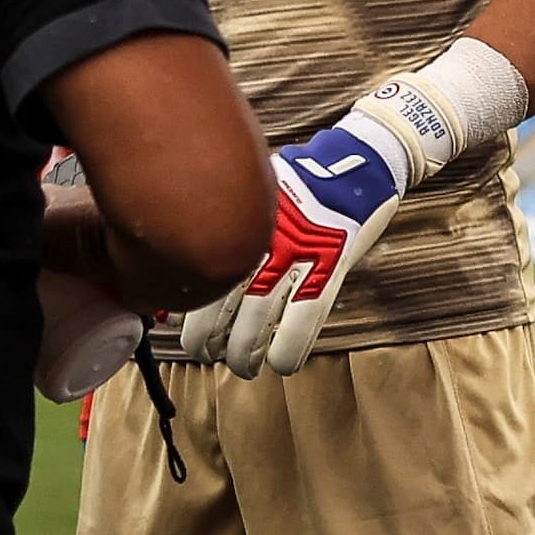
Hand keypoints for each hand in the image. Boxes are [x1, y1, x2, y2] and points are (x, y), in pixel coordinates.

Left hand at [180, 114, 407, 375]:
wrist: (352, 167)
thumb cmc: (299, 181)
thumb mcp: (251, 198)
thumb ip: (226, 228)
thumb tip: (183, 257)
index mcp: (236, 228)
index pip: (199, 282)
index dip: (187, 314)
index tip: (182, 327)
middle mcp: (258, 246)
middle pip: (220, 310)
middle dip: (208, 342)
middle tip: (206, 354)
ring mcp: (294, 261)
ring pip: (256, 325)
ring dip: (243, 356)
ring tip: (241, 367)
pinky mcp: (327, 273)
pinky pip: (301, 325)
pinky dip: (288, 353)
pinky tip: (280, 364)